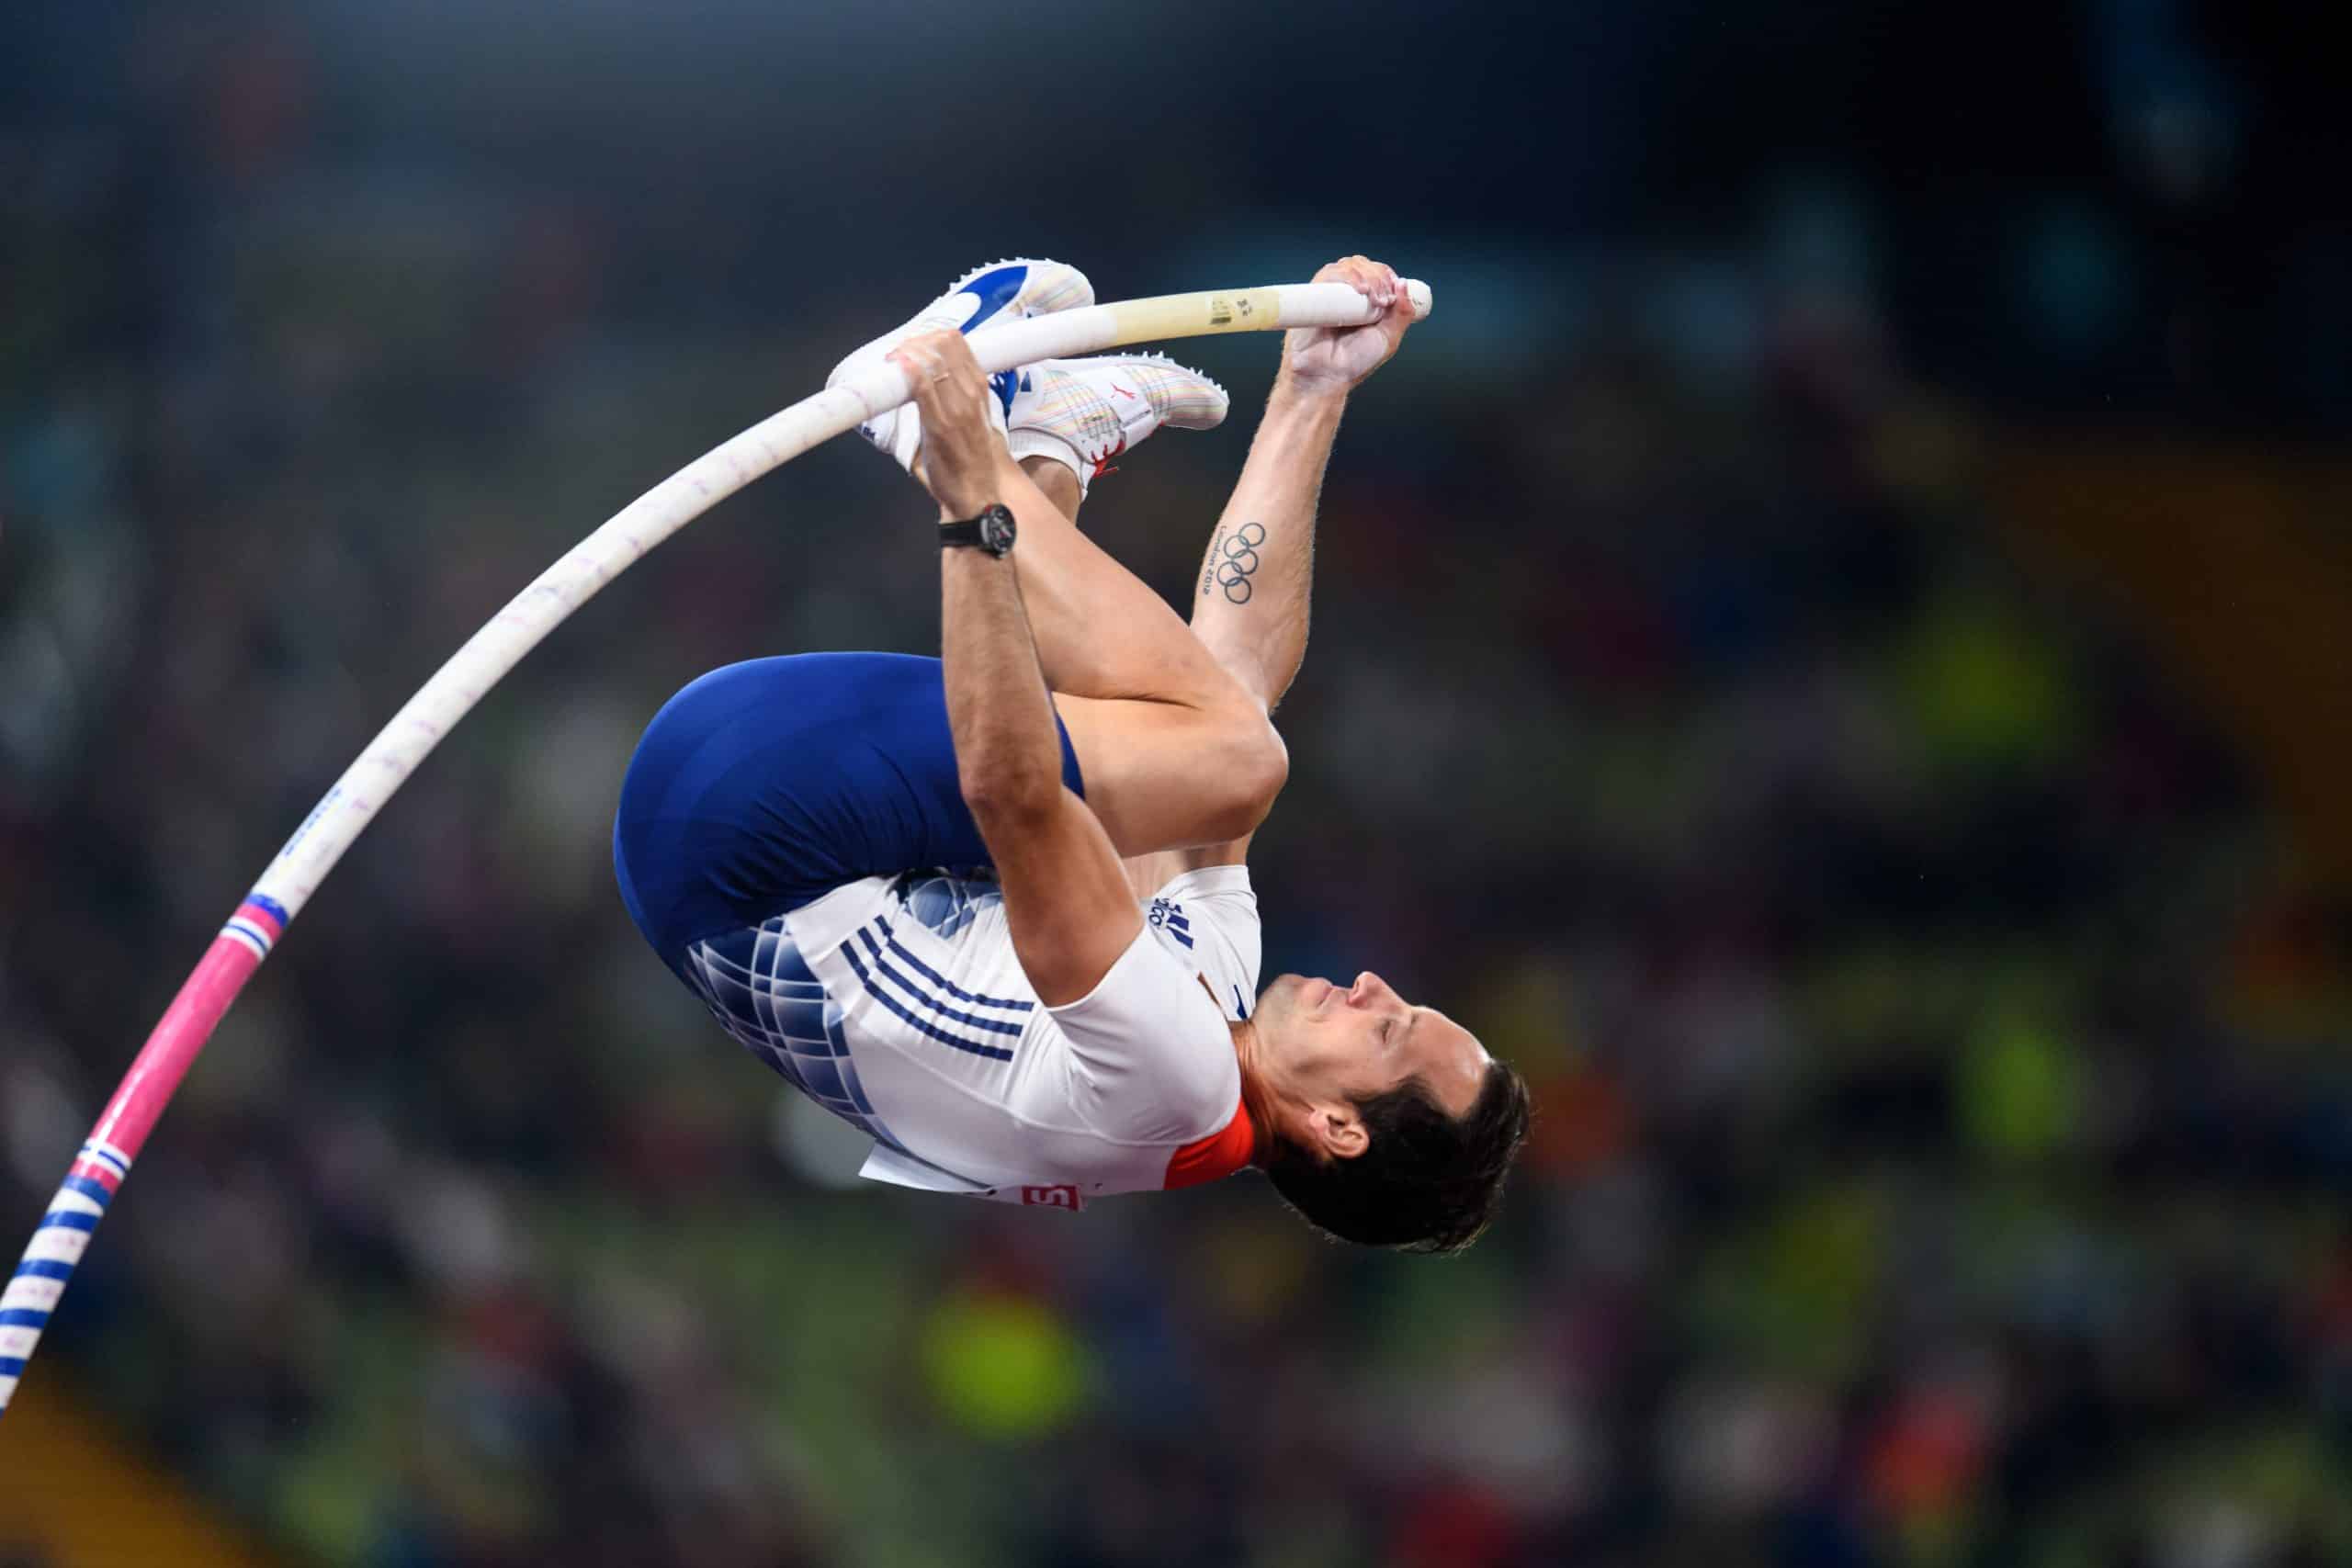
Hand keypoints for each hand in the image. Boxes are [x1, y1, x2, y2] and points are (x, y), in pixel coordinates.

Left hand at [888, 330, 1016, 520]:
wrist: (978, 493)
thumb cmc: (971, 458)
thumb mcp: (973, 417)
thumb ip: (955, 395)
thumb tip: (926, 378)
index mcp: (979, 388)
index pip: (956, 341)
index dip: (928, 336)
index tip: (912, 346)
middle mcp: (971, 393)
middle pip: (942, 344)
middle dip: (913, 342)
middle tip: (896, 354)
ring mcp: (957, 409)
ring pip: (932, 361)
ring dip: (906, 354)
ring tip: (892, 363)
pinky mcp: (940, 426)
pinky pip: (923, 388)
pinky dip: (908, 371)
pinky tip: (895, 367)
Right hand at [1279, 255, 1420, 398]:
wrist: (1327, 377)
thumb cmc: (1354, 363)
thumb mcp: (1388, 338)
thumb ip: (1402, 314)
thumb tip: (1404, 283)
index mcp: (1362, 301)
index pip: (1376, 272)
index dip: (1388, 276)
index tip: (1394, 294)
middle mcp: (1345, 294)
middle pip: (1364, 264)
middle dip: (1379, 277)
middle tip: (1384, 301)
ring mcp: (1328, 293)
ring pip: (1349, 265)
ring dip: (1368, 276)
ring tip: (1374, 300)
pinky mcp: (1313, 295)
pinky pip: (1329, 274)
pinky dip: (1348, 276)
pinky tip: (1360, 290)